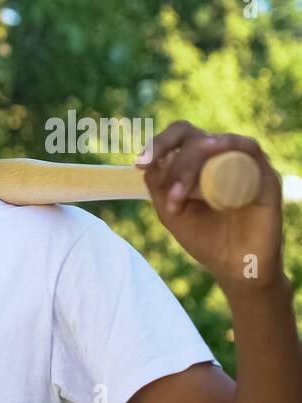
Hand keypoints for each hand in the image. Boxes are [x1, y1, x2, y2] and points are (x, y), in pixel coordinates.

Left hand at [135, 121, 283, 293]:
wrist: (235, 266)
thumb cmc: (205, 238)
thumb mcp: (171, 212)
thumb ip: (158, 186)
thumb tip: (152, 162)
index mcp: (196, 164)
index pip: (176, 139)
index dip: (156, 144)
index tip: (139, 164)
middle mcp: (218, 158)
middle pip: (191, 135)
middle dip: (170, 153)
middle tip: (164, 187)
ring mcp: (241, 163)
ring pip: (213, 143)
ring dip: (189, 164)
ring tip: (178, 195)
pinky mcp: (264, 173)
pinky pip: (247, 148)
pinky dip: (227, 147)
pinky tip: (212, 156)